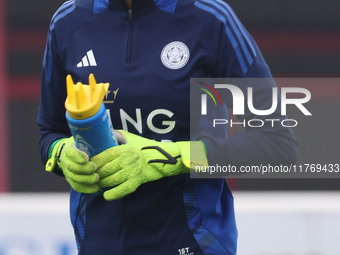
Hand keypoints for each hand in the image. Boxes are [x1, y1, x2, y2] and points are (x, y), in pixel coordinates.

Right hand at [46, 137, 98, 192]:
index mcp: (69, 149)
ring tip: (97, 178)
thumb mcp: (85, 139)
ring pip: (74, 178)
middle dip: (84, 169)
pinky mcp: (71, 180)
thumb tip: (111, 133)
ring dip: (86, 180)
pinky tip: (96, 188)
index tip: (87, 158)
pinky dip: (87, 189)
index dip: (78, 156)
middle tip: (95, 168)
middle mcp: (66, 161)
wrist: (73, 153)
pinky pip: (77, 186)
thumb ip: (95, 137)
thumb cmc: (84, 145)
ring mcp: (68, 172)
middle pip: (72, 167)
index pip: (71, 152)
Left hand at [91, 130, 207, 200]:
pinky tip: (106, 195)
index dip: (92, 163)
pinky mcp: (136, 181)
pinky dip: (111, 194)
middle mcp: (126, 160)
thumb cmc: (145, 147)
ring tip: (98, 185)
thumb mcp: (130, 138)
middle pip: (104, 170)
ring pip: (110, 181)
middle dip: (95, 175)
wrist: (163, 157)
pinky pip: (120, 190)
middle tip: (91, 177)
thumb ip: (116, 135)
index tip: (88, 166)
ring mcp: (131, 171)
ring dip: (101, 184)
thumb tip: (102, 133)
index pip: (102, 157)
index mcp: (123, 148)